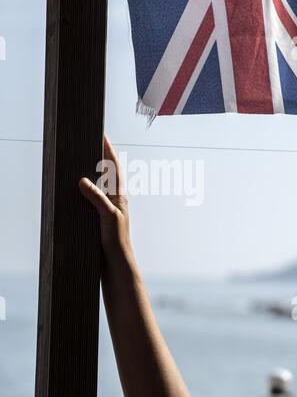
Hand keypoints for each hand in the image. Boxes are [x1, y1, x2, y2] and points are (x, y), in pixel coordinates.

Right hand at [79, 135, 131, 259]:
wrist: (116, 262)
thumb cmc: (117, 239)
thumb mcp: (108, 216)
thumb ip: (97, 198)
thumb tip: (83, 180)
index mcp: (119, 195)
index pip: (113, 167)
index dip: (108, 150)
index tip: (102, 134)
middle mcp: (114, 198)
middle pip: (107, 172)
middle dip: (100, 156)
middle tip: (90, 142)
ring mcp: (107, 207)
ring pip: (99, 183)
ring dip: (93, 171)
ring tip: (83, 159)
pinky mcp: (99, 216)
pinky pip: (92, 197)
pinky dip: (86, 188)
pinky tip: (77, 188)